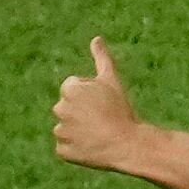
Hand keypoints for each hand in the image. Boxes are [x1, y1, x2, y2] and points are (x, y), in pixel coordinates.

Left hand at [52, 40, 144, 169]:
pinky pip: (67, 148)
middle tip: (103, 120)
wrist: (129, 144)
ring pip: (67, 129)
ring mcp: (60, 131)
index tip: (103, 104)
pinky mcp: (63, 150)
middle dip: (82, 114)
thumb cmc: (122, 110)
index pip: (73, 89)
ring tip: (100, 135)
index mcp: (69, 89)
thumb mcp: (112, 81)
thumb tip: (96, 38)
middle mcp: (60, 108)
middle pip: (69, 109)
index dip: (90, 97)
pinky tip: (94, 147)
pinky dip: (78, 149)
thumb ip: (101, 59)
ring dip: (80, 132)